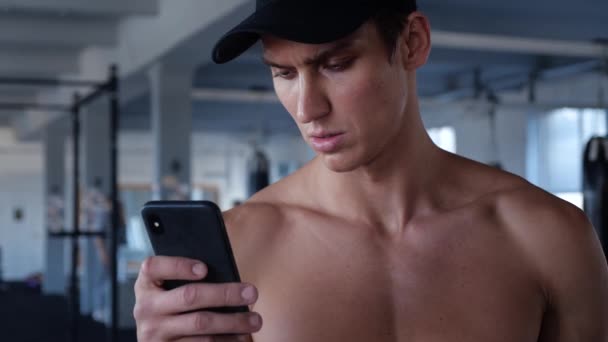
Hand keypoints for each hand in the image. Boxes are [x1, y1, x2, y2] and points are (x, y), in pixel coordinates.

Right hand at [134, 256, 261, 340]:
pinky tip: (242, 338)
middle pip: (189, 296)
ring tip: (255, 320)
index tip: (205, 268)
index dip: (179, 266)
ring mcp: (154, 334)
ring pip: (201, 325)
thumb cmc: (170, 307)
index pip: (154, 267)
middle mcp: (146, 309)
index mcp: (146, 285)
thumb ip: (185, 280)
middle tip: (252, 292)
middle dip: (225, 294)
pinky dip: (226, 341)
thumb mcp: (167, 291)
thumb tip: (227, 275)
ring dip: (233, 322)